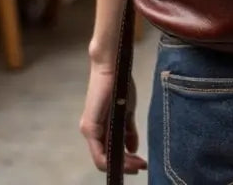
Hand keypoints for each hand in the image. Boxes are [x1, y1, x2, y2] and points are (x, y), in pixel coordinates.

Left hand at [80, 58, 146, 174]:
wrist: (113, 66)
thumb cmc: (120, 84)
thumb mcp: (127, 112)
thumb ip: (129, 131)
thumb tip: (133, 149)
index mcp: (99, 129)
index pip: (109, 154)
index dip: (125, 164)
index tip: (141, 165)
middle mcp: (91, 133)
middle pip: (107, 160)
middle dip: (126, 166)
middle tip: (143, 166)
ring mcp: (89, 131)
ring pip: (103, 159)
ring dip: (123, 165)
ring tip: (140, 164)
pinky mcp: (90, 127)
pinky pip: (100, 153)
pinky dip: (114, 160)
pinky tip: (129, 159)